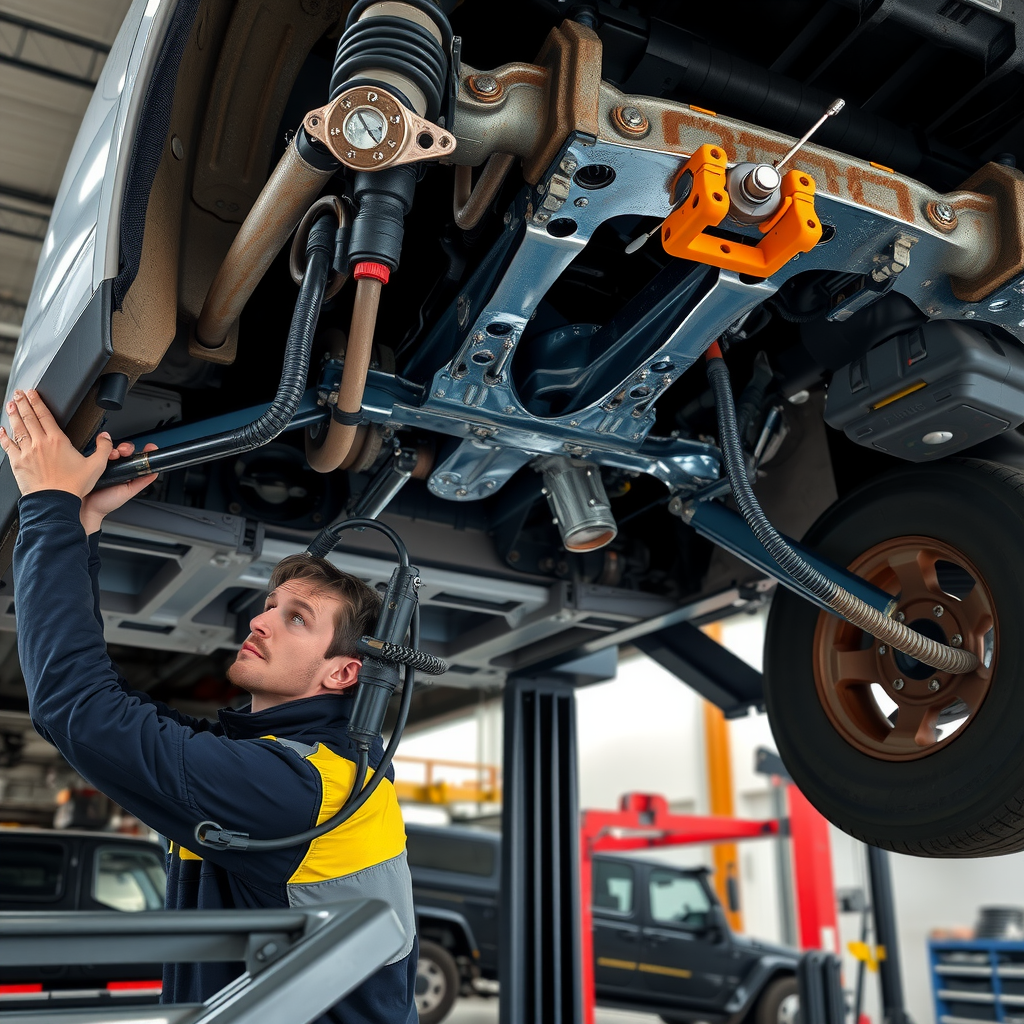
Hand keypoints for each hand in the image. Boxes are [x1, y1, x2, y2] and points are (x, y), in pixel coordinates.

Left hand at [0, 390, 157, 533]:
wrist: (55, 502)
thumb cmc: (73, 486)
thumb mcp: (96, 466)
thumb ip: (103, 449)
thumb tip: (106, 438)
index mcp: (58, 441)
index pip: (44, 415)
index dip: (37, 401)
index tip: (32, 393)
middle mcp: (40, 443)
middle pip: (28, 417)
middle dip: (22, 402)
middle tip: (19, 393)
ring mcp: (27, 452)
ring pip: (17, 428)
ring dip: (13, 414)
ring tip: (11, 404)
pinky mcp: (18, 463)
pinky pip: (8, 446)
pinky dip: (3, 436)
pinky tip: (2, 430)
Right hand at [80, 440, 158, 534]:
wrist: (86, 508)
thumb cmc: (106, 502)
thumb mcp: (129, 492)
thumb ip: (142, 482)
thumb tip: (155, 472)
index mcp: (128, 472)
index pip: (138, 458)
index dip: (145, 451)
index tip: (149, 447)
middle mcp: (117, 467)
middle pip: (125, 450)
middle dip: (127, 448)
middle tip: (125, 452)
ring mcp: (104, 464)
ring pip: (112, 449)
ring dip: (115, 449)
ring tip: (113, 455)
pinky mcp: (92, 462)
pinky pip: (97, 452)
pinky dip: (101, 450)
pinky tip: (103, 454)